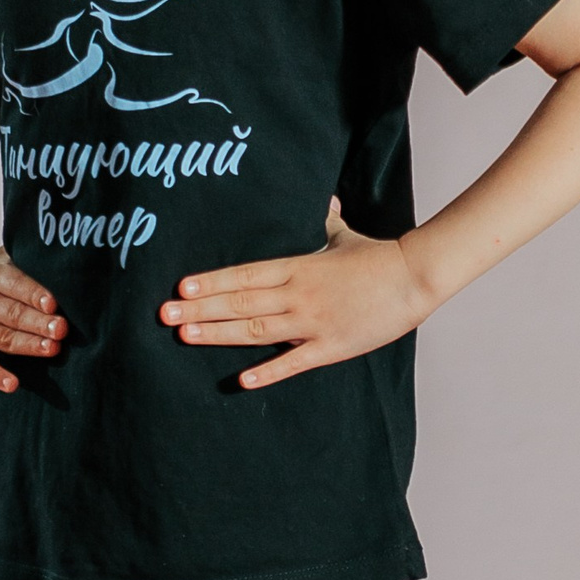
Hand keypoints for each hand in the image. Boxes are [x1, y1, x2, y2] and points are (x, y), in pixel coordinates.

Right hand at [0, 248, 65, 391]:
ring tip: (52, 349)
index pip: (17, 284)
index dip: (35, 294)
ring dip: (29, 345)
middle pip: (15, 314)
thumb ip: (26, 260)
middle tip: (62, 329)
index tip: (53, 304)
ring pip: (5, 338)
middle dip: (40, 323)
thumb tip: (64, 255)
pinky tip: (13, 384)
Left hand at [159, 201, 437, 388]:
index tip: (180, 287)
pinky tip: (242, 380)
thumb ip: (326, 221)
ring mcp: (313, 322)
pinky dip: (268, 372)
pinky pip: (294, 362)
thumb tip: (324, 199)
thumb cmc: (378, 255)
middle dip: (199, 309)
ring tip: (186, 336)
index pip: (244, 274)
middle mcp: (298, 294)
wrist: (415, 276)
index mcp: (298, 266)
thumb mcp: (344, 235)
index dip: (211, 281)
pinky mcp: (332, 346)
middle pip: (240, 303)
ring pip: (257, 330)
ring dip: (219, 334)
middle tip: (164, 315)